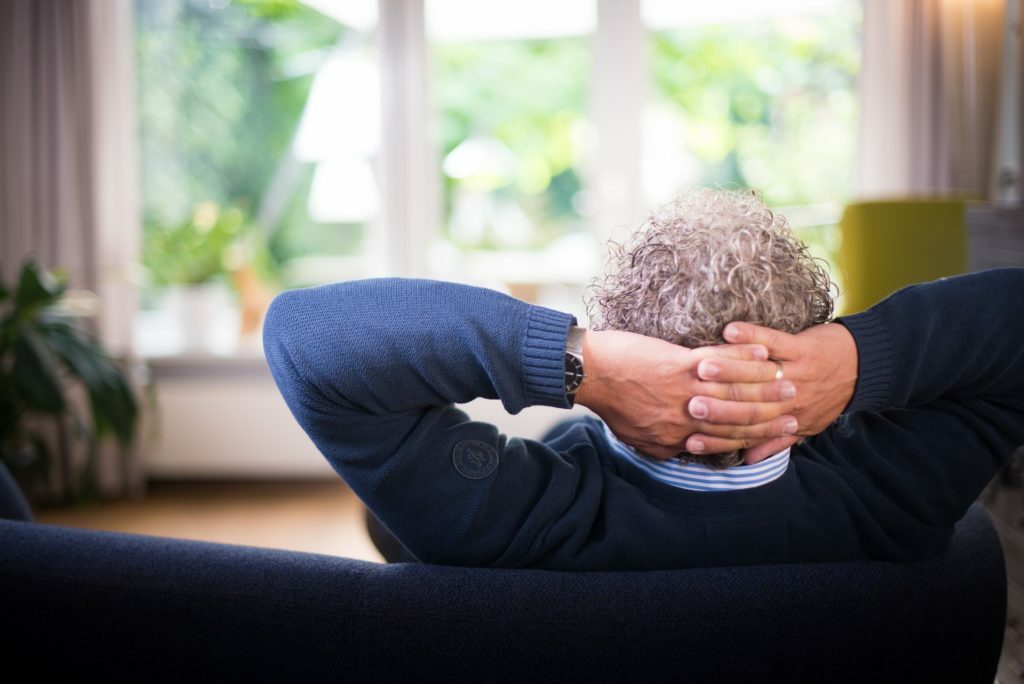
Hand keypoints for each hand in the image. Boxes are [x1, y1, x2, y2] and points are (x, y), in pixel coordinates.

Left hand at [575, 330, 798, 459]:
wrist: (589, 374)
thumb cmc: (611, 404)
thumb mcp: (640, 439)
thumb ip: (668, 445)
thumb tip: (688, 450)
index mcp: (678, 437)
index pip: (727, 440)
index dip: (757, 436)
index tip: (780, 430)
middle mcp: (687, 418)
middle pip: (739, 418)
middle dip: (771, 412)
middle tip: (796, 404)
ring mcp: (685, 391)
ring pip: (735, 391)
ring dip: (765, 384)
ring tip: (787, 377)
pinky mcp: (679, 364)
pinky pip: (720, 363)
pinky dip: (743, 357)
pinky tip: (762, 351)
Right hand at [685, 321, 857, 463]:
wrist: (866, 367)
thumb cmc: (831, 397)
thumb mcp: (807, 426)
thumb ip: (775, 442)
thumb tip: (746, 460)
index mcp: (787, 420)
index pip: (747, 433)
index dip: (717, 438)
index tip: (689, 438)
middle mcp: (790, 401)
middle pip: (749, 405)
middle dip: (717, 406)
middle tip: (689, 405)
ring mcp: (796, 373)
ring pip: (758, 375)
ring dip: (729, 370)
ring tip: (701, 368)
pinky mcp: (802, 348)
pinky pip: (774, 341)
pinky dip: (752, 335)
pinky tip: (729, 331)